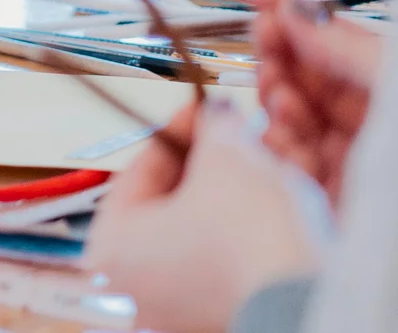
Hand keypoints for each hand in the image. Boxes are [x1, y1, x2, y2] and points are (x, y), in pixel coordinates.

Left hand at [82, 102, 330, 332]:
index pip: (137, 173)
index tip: (200, 111)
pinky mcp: (225, 314)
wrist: (313, 299)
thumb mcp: (226, 159)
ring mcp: (181, 307)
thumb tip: (214, 116)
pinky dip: (253, 224)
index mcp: (111, 251)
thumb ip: (211, 128)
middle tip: (234, 134)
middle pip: (171, 202)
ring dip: (237, 188)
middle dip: (211, 162)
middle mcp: (137, 287)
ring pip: (207, 227)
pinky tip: (282, 199)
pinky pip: (232, 256)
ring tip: (266, 162)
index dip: (175, 132)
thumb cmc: (251, 238)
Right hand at [251, 0, 381, 202]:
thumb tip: (300, 9)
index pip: (342, 42)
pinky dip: (273, 148)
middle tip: (261, 36)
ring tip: (277, 97)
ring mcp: (354, 165)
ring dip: (275, 102)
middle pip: (312, 78)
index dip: (301, 13)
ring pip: (293, 119)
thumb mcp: (395, 89)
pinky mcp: (330, 202)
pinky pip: (289, 165)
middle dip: (280, 54)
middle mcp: (377, 129)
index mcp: (392, 96)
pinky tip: (274, 138)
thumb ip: (351, 48)